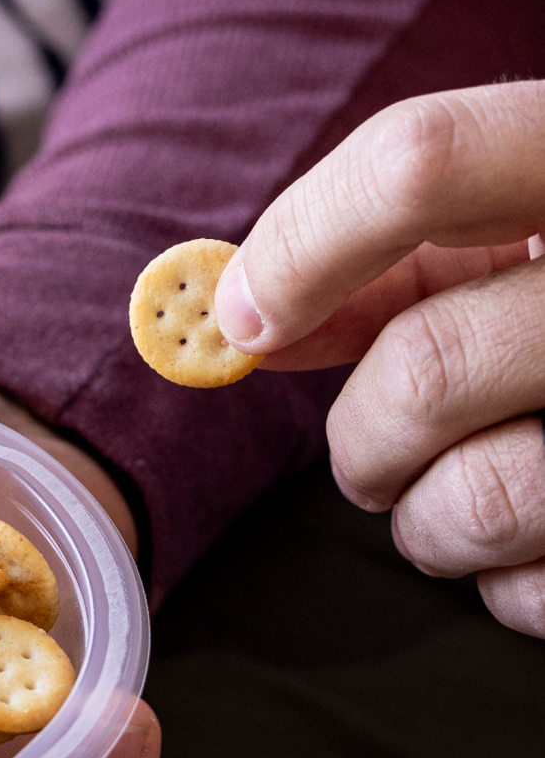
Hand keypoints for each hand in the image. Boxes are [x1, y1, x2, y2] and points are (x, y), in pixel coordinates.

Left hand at [214, 80, 544, 634]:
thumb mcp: (515, 233)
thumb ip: (383, 264)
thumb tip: (243, 319)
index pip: (418, 164)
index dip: (299, 248)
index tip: (244, 322)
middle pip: (425, 369)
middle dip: (362, 438)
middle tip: (372, 456)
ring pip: (479, 497)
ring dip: (426, 521)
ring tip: (457, 500)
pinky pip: (537, 593)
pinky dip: (506, 583)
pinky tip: (541, 538)